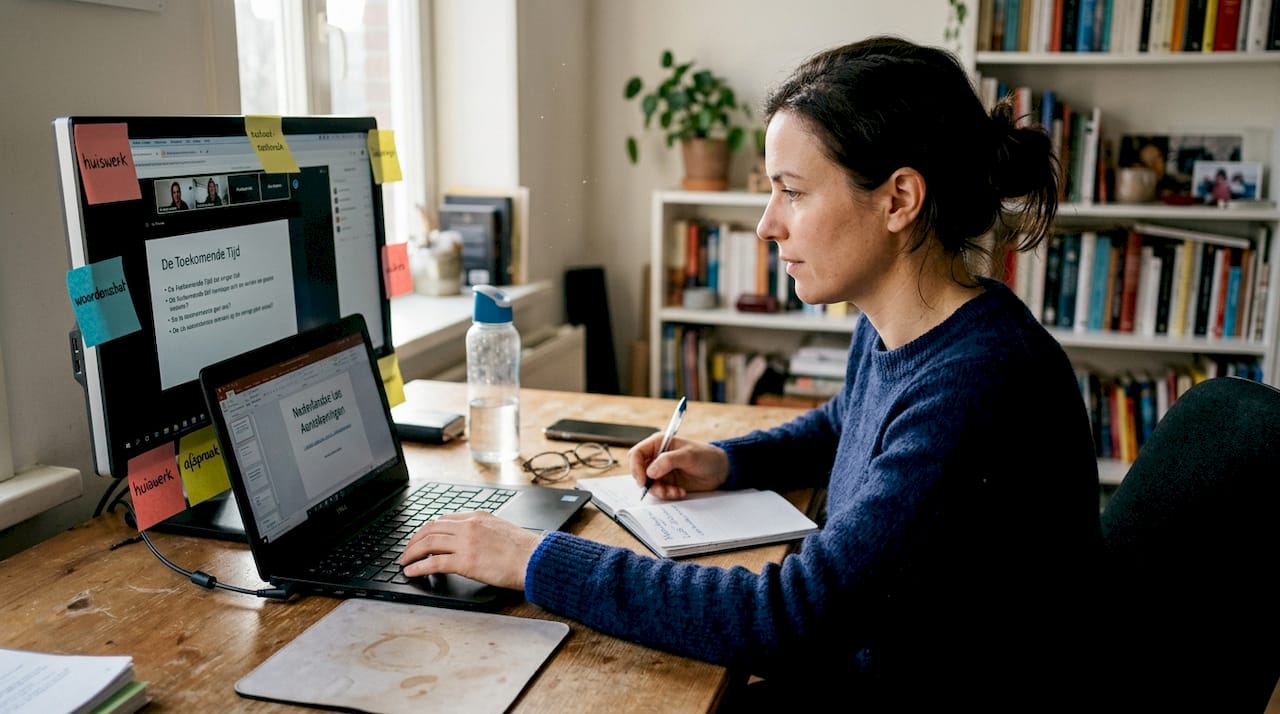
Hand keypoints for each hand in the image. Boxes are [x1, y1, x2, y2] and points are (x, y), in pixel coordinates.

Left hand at [398, 511, 541, 590]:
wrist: (536, 559)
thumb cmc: (525, 550)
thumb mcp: (501, 529)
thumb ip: (483, 530)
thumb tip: (470, 539)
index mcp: (478, 517)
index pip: (444, 519)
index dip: (427, 530)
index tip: (421, 539)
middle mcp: (469, 526)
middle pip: (430, 529)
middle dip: (413, 541)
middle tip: (406, 551)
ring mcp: (466, 543)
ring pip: (428, 543)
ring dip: (411, 553)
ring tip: (404, 562)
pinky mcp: (466, 562)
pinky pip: (434, 563)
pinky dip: (418, 567)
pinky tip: (412, 572)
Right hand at [627, 433, 729, 500]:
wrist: (720, 470)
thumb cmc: (706, 456)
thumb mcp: (688, 456)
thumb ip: (668, 461)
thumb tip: (649, 471)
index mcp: (659, 443)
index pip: (637, 453)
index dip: (636, 467)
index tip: (644, 481)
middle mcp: (657, 456)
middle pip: (639, 471)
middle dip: (648, 483)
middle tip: (662, 490)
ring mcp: (661, 470)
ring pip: (648, 484)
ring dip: (660, 491)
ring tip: (675, 491)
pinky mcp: (667, 482)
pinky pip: (659, 491)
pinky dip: (667, 494)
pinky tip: (680, 492)